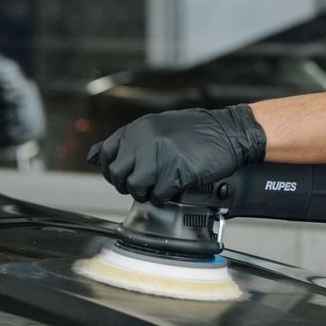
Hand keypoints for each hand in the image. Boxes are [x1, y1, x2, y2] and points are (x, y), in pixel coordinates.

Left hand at [87, 105, 266, 201]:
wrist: (229, 132)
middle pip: (117, 174)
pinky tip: (172, 189)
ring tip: (158, 187)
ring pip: (134, 187)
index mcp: (138, 129)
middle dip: (126, 185)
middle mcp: (144, 141)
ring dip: (144, 193)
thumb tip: (96, 156)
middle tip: (141, 185)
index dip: (111, 169)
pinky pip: (157, 195)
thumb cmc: (197, 131)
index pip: (105, 153)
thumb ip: (130, 141)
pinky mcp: (175, 173)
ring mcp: (159, 157)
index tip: (121, 175)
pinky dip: (163, 197)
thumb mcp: (158, 127)